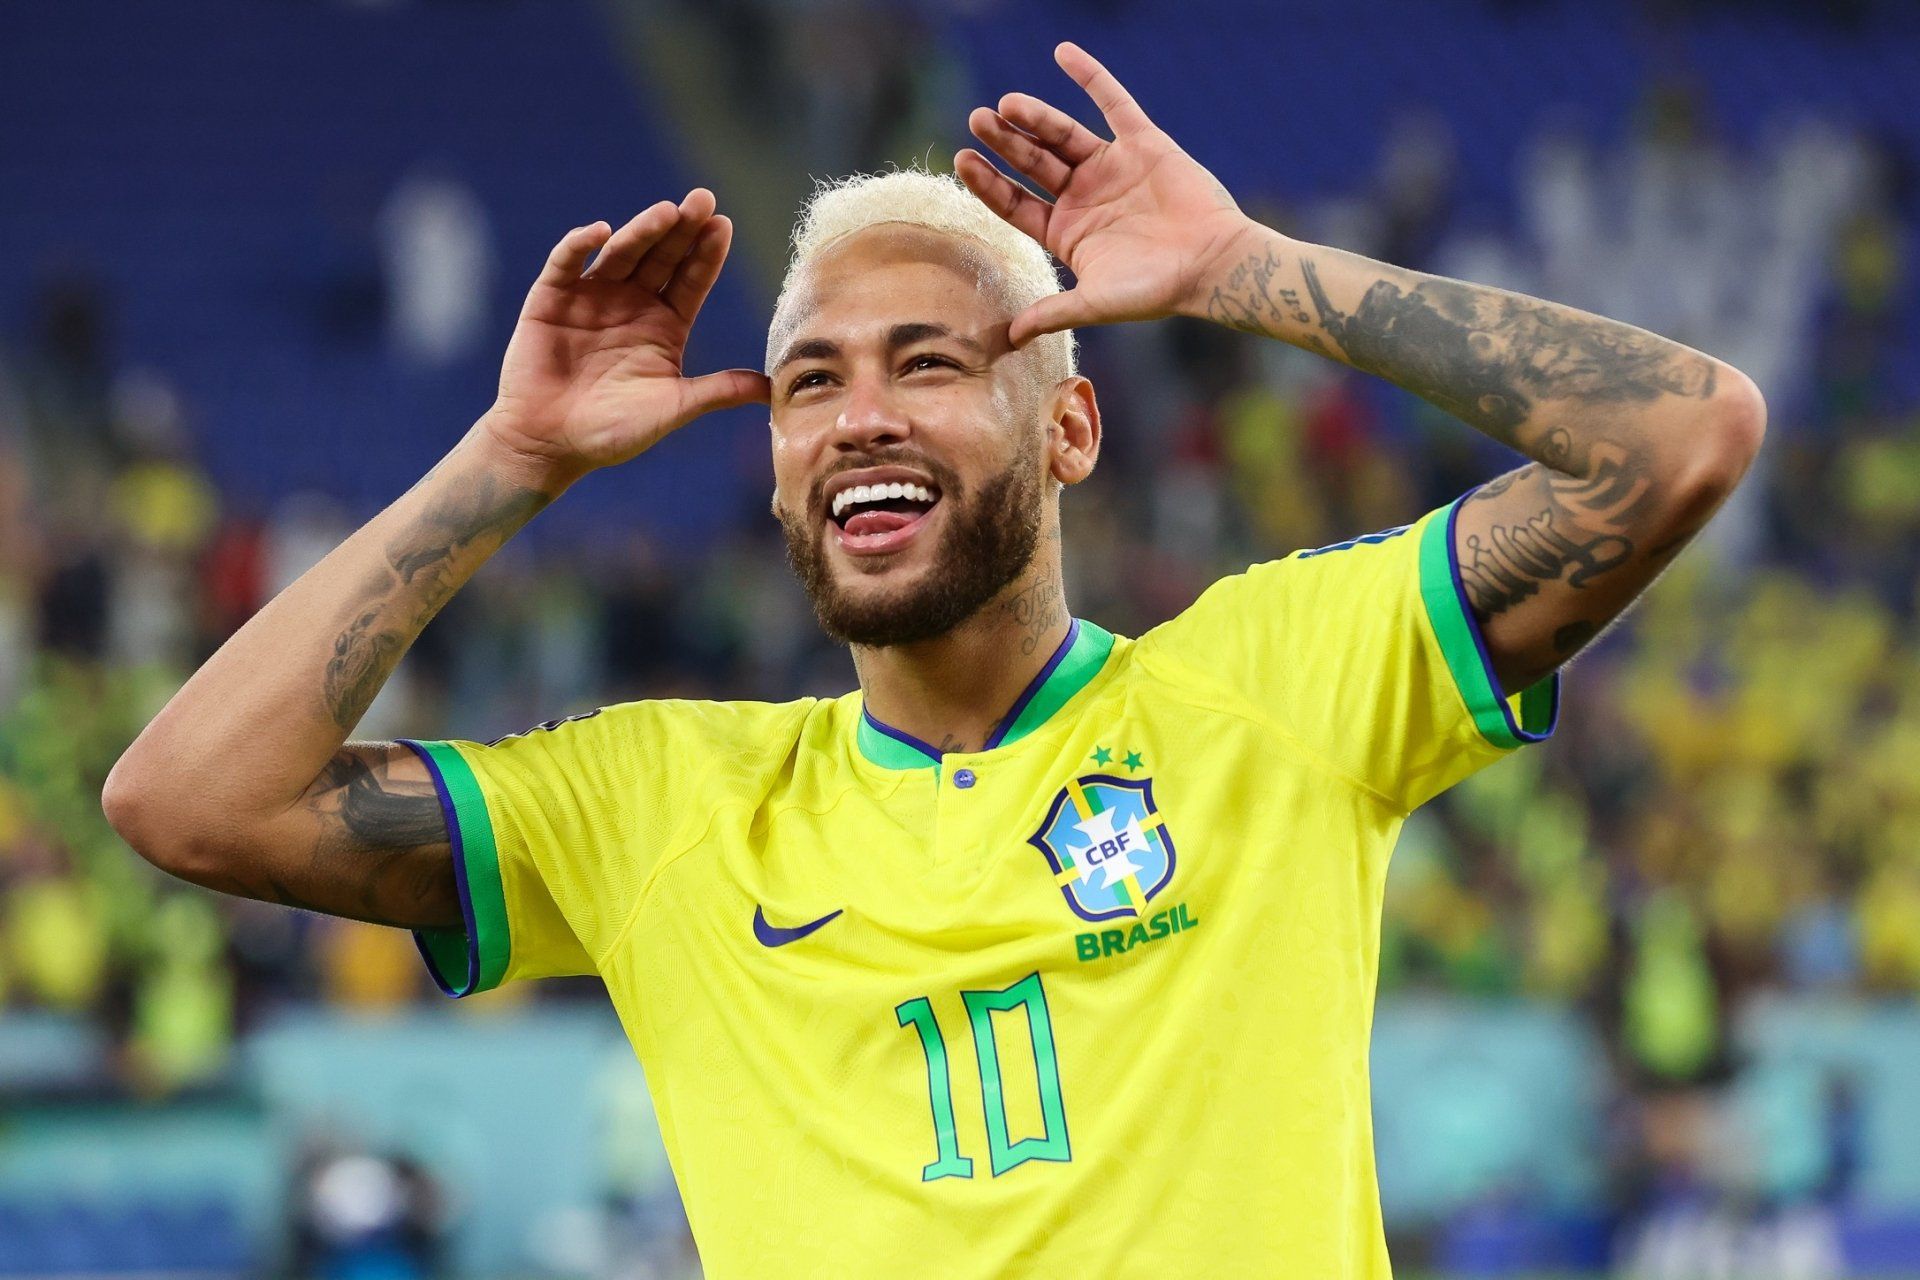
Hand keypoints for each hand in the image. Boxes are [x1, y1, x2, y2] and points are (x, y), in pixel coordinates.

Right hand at [484, 189, 770, 482]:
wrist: (549, 445)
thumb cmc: (612, 432)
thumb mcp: (672, 409)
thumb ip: (718, 392)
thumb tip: (773, 388)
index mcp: (664, 325)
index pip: (691, 280)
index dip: (706, 254)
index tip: (723, 226)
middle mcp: (632, 303)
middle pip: (662, 256)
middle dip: (682, 228)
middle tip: (702, 199)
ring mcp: (591, 297)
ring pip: (621, 253)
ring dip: (642, 231)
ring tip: (666, 213)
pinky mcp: (551, 299)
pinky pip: (566, 263)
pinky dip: (580, 245)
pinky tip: (600, 232)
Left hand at [956, 43, 1253, 346]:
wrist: (1214, 264)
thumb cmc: (1157, 290)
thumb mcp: (1095, 302)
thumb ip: (1052, 312)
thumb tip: (1007, 339)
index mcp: (1066, 232)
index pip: (1014, 202)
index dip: (987, 183)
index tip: (962, 160)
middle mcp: (1084, 197)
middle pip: (1032, 164)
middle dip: (1004, 143)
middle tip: (977, 120)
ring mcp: (1111, 168)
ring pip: (1063, 134)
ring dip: (1034, 116)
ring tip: (1006, 103)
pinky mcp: (1143, 144)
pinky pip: (1113, 102)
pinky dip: (1090, 77)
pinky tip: (1063, 53)